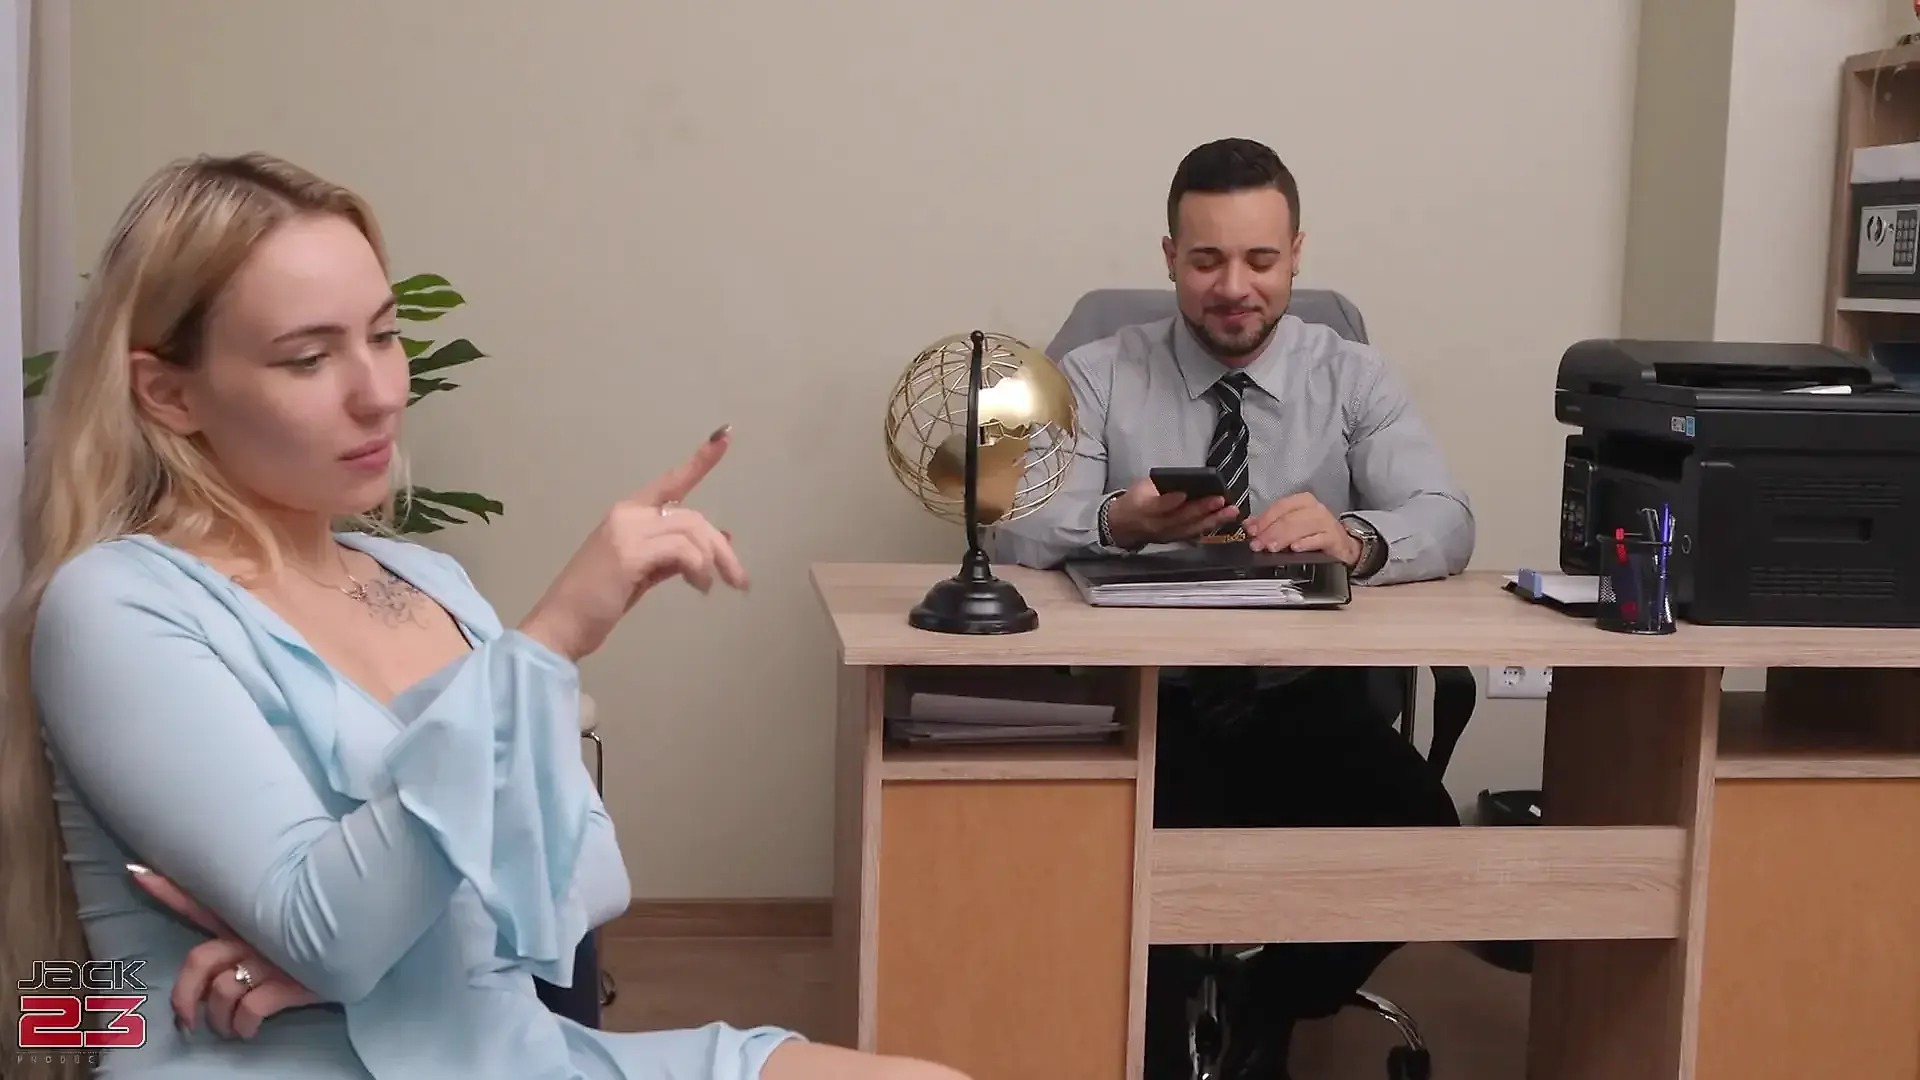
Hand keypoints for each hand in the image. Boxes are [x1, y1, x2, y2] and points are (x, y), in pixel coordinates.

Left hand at [126, 865, 318, 1039]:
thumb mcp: (297, 916)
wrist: (372, 934)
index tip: (135, 871)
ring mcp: (274, 958)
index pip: (203, 901)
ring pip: (222, 991)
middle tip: (187, 1020)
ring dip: (220, 1018)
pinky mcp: (291, 982)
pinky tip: (250, 1029)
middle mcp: (258, 935)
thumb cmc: (334, 927)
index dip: (169, 889)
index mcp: (255, 916)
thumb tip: (252, 927)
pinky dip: (244, 1025)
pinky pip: (251, 1009)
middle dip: (185, 996)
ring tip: (231, 1027)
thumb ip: (272, 915)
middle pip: (200, 961)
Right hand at [519, 426, 749, 662]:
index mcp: (627, 514)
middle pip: (693, 517)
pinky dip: (698, 568)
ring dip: (713, 562)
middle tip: (738, 579)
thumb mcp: (642, 573)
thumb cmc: (597, 604)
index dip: (700, 461)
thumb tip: (718, 541)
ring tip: (710, 587)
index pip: (670, 482)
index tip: (724, 436)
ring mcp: (627, 530)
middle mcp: (627, 514)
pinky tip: (699, 587)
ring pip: (692, 531)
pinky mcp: (629, 551)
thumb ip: (674, 555)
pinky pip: (683, 550)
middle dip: (721, 548)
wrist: (561, 625)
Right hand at [1104, 478, 1243, 548]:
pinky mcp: (1174, 539)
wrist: (1122, 525)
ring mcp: (1166, 534)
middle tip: (1220, 500)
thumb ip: (1160, 485)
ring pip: (1192, 528)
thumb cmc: (1135, 500)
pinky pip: (1194, 533)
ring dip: (1213, 520)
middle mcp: (1157, 524)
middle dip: (1202, 509)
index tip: (1184, 493)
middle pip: (1181, 518)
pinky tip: (1223, 519)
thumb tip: (1185, 480)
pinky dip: (1209, 526)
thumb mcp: (1141, 487)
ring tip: (1231, 511)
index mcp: (1144, 507)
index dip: (1171, 501)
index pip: (1158, 505)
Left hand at [1245, 493, 1361, 564]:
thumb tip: (1249, 525)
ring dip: (1283, 537)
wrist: (1341, 544)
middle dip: (1270, 532)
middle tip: (1258, 544)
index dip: (1264, 519)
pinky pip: (1319, 539)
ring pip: (1302, 526)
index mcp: (1302, 502)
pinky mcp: (1334, 538)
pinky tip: (1295, 548)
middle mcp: (1315, 509)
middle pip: (1288, 518)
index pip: (1279, 506)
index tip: (1252, 531)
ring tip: (1271, 548)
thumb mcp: (1292, 525)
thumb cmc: (1315, 532)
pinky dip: (1306, 543)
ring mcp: (1326, 522)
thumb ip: (1270, 524)